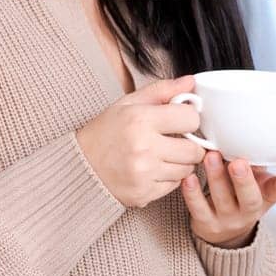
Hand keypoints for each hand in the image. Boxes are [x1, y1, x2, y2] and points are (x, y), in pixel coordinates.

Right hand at [75, 75, 209, 207]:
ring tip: (163, 155)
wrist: (81, 166)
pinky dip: (169, 178)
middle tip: (177, 141)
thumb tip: (190, 82)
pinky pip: (174, 185)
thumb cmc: (106, 132)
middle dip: (190, 144)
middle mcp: (143, 147)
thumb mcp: (129, 103)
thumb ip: (162, 91)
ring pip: (187, 170)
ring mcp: (144, 173)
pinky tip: (154, 169)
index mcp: (141, 119)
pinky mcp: (144, 193)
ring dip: (181, 162)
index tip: (181, 120)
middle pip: (194, 150)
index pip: (191, 119)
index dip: (189, 118)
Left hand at [182, 148, 275, 247]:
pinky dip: (193, 194)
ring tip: (210, 156)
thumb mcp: (255, 177)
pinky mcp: (207, 223)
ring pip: (223, 200)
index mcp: (267, 195)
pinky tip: (188, 178)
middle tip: (239, 163)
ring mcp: (229, 218)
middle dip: (244, 180)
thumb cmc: (240, 190)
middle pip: (251, 199)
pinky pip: (199, 209)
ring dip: (216, 177)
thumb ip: (254, 157)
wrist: (224, 229)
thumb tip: (249, 121)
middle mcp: (250, 209)